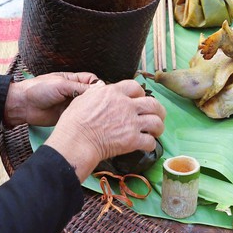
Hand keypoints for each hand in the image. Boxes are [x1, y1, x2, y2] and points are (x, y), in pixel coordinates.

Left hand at [3, 72, 101, 127]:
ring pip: (86, 106)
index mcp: (72, 80)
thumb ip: (79, 87)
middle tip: (99, 104)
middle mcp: (73, 92)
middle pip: (90, 94)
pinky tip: (87, 120)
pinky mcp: (67, 116)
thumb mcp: (61, 85)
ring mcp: (70, 104)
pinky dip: (83, 118)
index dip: (97, 85)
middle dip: (95, 99)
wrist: (23, 105)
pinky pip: (79, 117)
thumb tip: (98, 90)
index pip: (91, 80)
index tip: (100, 92)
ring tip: (94, 113)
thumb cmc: (39, 89)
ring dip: (90, 109)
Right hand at [43, 80, 166, 182]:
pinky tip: (146, 145)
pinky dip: (150, 144)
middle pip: (153, 103)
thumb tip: (101, 89)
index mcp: (113, 93)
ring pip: (156, 122)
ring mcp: (131, 123)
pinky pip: (150, 141)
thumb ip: (97, 93)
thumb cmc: (74, 122)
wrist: (76, 141)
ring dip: (159, 127)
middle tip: (157, 114)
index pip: (135, 87)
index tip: (140, 99)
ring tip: (156, 131)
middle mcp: (126, 106)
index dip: (141, 93)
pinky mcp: (132, 140)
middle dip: (158, 109)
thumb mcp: (83, 98)